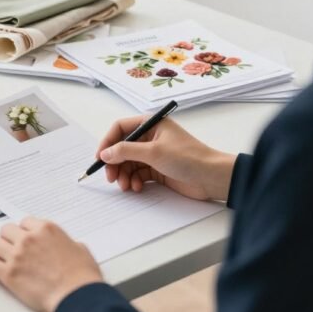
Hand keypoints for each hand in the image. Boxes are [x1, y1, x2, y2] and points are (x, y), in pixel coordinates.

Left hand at [0, 218, 101, 311]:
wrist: (77, 297)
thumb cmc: (82, 277)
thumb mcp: (80, 249)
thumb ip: (67, 242)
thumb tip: (66, 246)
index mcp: (46, 229)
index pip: (24, 222)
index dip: (24, 232)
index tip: (24, 238)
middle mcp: (29, 239)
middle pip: (6, 230)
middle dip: (9, 239)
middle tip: (13, 249)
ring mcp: (17, 255)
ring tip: (4, 259)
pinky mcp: (9, 274)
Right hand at [97, 116, 235, 200]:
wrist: (213, 178)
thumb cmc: (188, 158)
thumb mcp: (154, 152)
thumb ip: (126, 151)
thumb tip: (105, 154)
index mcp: (151, 124)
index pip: (121, 128)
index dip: (108, 142)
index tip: (100, 158)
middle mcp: (151, 137)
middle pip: (122, 148)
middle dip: (115, 163)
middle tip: (111, 178)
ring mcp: (154, 154)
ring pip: (129, 163)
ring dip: (124, 175)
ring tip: (126, 186)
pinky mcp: (158, 169)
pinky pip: (138, 174)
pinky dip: (134, 181)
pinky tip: (137, 187)